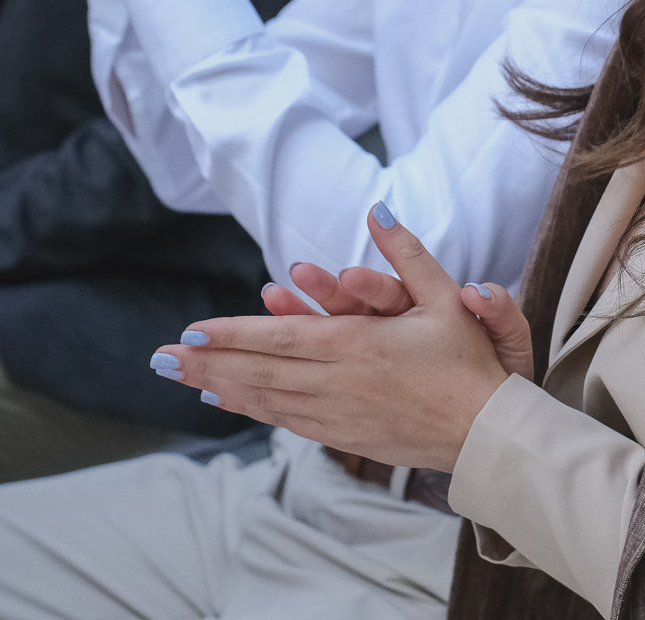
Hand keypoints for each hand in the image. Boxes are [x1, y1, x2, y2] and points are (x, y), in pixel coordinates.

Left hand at [154, 206, 520, 471]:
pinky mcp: (345, 435)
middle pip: (259, 371)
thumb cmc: (468, 364)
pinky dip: (252, 408)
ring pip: (266, 399)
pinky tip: (227, 402)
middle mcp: (337, 382)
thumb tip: (379, 209)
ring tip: (180, 380)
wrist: (485, 433)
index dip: (230, 336)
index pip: (278, 339)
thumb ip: (407, 252)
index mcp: (355, 346)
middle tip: (159, 360)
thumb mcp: (444, 297)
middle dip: (205, 364)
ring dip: (219, 388)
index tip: (189, 333)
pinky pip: (286, 420)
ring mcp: (337, 414)